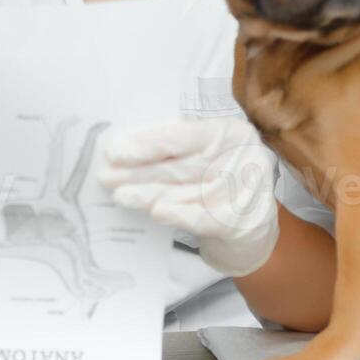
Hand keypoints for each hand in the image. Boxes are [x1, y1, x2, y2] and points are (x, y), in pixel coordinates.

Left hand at [97, 118, 279, 276]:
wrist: (252, 227)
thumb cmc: (219, 184)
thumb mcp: (204, 158)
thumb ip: (175, 151)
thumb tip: (127, 146)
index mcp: (230, 133)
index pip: (182, 136)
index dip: (147, 144)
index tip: (115, 151)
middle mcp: (243, 157)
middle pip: (180, 166)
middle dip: (140, 172)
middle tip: (107, 177)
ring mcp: (246, 190)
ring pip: (187, 192)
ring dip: (150, 194)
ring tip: (122, 196)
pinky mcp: (243, 220)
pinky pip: (205, 217)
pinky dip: (179, 214)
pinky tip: (158, 212)